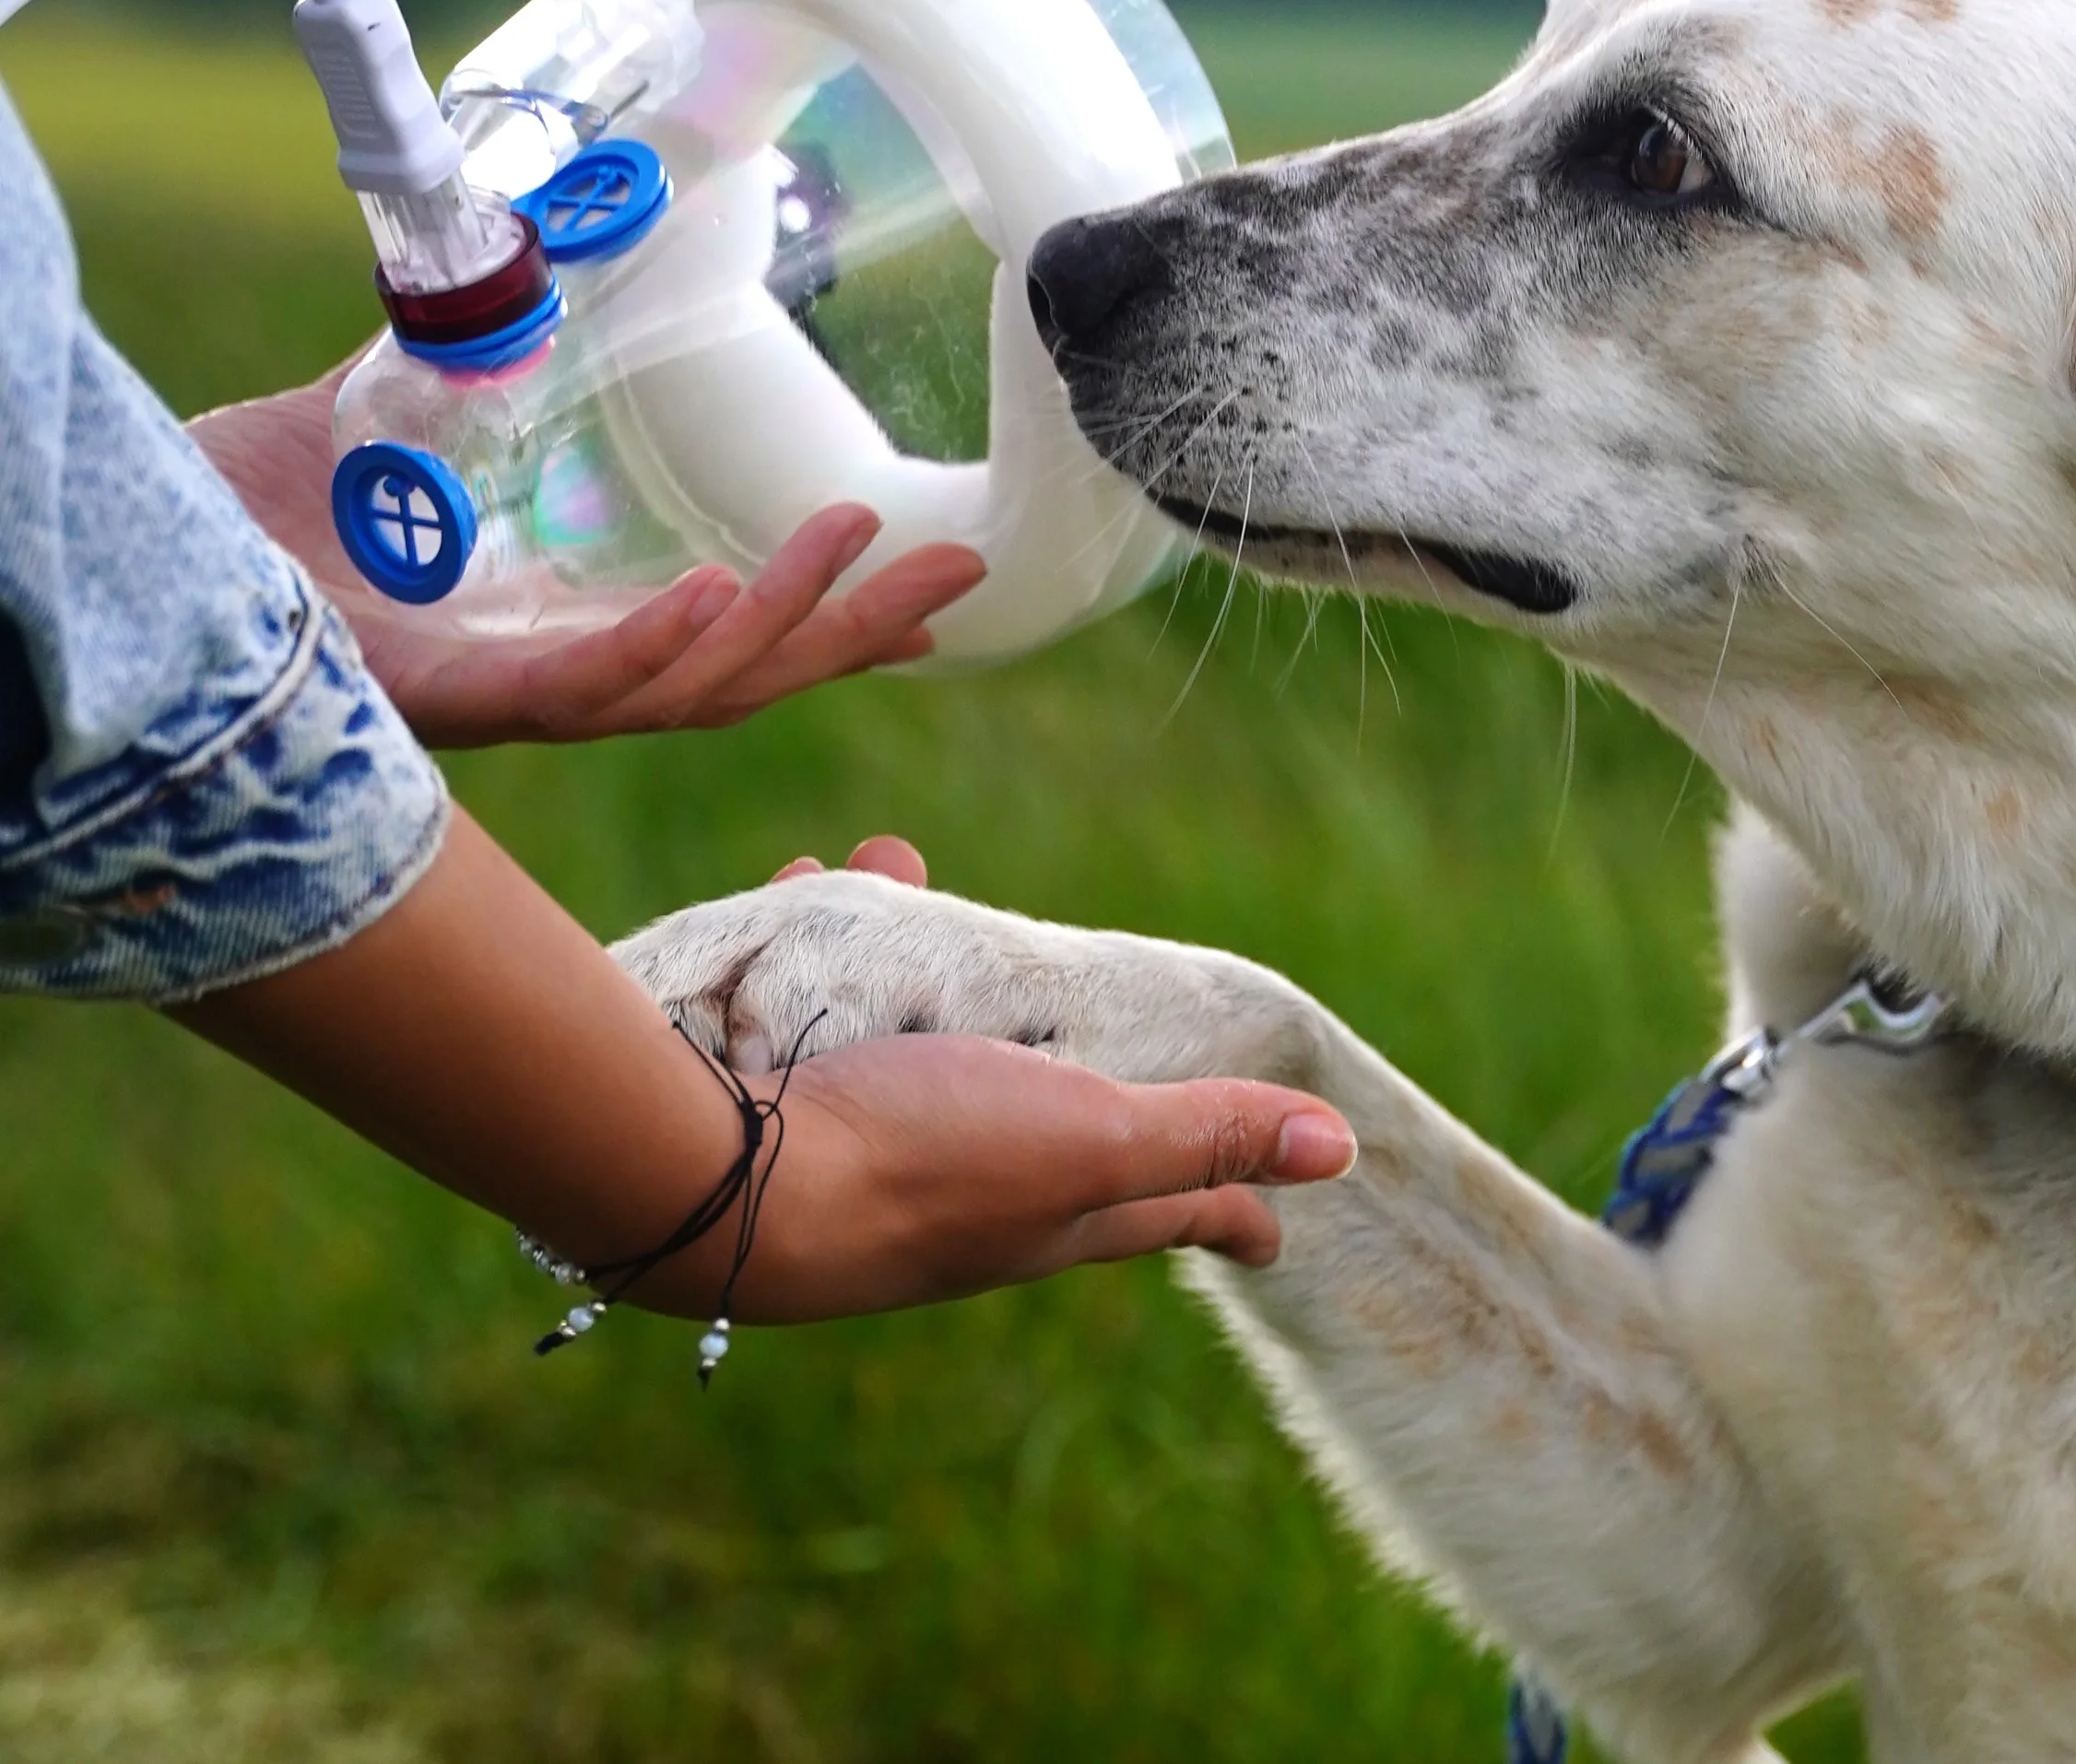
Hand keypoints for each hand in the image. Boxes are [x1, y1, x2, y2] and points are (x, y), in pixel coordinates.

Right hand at [174, 810, 1356, 1329]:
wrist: (706, 1190)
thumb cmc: (920, 1162)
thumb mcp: (1092, 1138)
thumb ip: (1202, 1133)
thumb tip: (1338, 1149)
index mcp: (1052, 1211)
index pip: (1167, 1210)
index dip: (1228, 1210)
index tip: (1272, 1232)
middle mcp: (965, 1191)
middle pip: (1045, 1128)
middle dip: (1076, 1069)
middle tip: (1101, 1044)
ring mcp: (864, 1151)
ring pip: (921, 1050)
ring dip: (927, 961)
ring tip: (905, 872)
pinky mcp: (776, 1107)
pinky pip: (811, 1004)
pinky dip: (819, 935)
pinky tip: (810, 877)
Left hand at [188, 364, 987, 747]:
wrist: (108, 541)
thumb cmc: (217, 502)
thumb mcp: (373, 407)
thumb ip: (461, 357)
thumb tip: (539, 251)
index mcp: (526, 636)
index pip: (710, 646)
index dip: (820, 620)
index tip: (925, 580)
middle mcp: (521, 688)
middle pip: (729, 683)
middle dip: (852, 633)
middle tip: (965, 574)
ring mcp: (479, 705)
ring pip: (674, 696)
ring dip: (781, 627)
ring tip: (859, 550)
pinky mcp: (421, 702)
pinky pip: (563, 694)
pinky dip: (649, 648)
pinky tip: (715, 600)